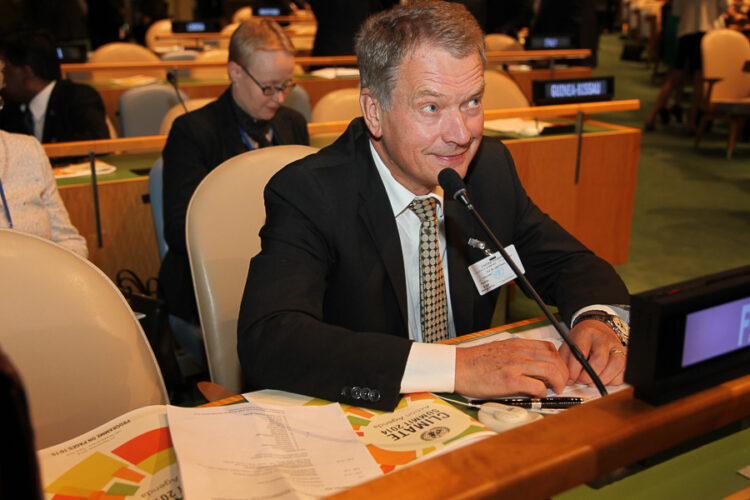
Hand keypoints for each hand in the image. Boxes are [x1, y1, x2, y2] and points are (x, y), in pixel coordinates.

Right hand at [454, 338, 568, 398]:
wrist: (456, 367)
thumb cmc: (474, 362)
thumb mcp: (499, 350)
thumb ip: (516, 355)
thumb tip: (530, 367)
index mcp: (516, 345)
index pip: (548, 348)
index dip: (558, 361)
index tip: (558, 371)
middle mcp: (519, 352)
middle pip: (554, 359)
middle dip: (563, 373)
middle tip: (560, 383)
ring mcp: (516, 365)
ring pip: (551, 371)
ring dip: (557, 383)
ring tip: (554, 390)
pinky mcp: (510, 380)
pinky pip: (537, 386)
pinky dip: (542, 393)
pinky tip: (536, 395)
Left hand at [559, 320, 625, 385]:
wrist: (597, 328)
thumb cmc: (581, 339)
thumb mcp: (568, 345)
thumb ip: (566, 362)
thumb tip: (569, 381)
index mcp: (586, 333)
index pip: (580, 354)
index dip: (574, 371)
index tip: (571, 378)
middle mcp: (603, 338)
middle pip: (599, 360)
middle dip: (589, 376)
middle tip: (582, 380)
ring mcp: (616, 346)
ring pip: (615, 366)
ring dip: (603, 379)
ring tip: (593, 381)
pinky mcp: (625, 356)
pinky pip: (623, 373)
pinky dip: (613, 380)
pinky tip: (603, 378)